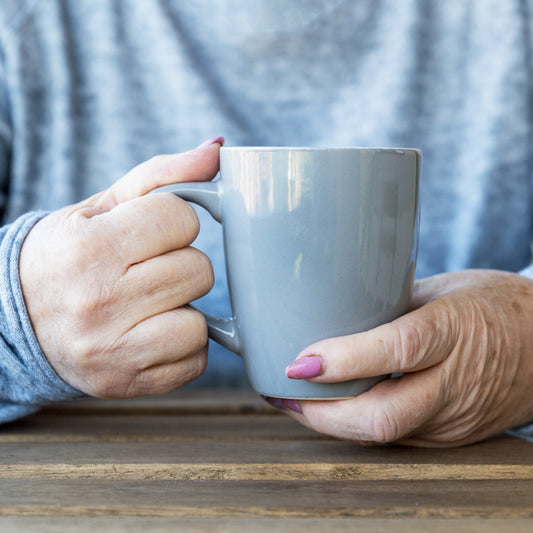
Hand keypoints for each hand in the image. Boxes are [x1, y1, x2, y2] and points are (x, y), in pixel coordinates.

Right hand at [19, 139, 222, 397]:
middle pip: (198, 270)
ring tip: (150, 302)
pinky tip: (152, 331)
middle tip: (148, 268)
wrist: (19, 317)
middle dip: (182, 263)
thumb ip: (164, 176)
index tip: (151, 230)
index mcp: (89, 249)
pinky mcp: (125, 384)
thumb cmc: (68, 254)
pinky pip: (195, 361)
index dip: (174, 220)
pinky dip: (183, 344)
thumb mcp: (104, 206)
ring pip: (200, 323)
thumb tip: (219, 149)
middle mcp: (97, 304)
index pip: (180, 219)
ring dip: (185, 307)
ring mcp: (111, 352)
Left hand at [283, 270, 532, 446]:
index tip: (298, 361)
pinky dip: (355, 424)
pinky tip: (331, 409)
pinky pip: (394, 437)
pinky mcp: (449, 437)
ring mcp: (454, 419)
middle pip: (384, 416)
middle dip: (322, 412)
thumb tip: (332, 311)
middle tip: (283, 391)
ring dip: (331, 422)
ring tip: (293, 400)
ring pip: (383, 434)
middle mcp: (455, 383)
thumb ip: (391, 305)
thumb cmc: (494, 306)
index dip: (343, 358)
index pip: (397, 349)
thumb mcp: (443, 287)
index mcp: (455, 331)